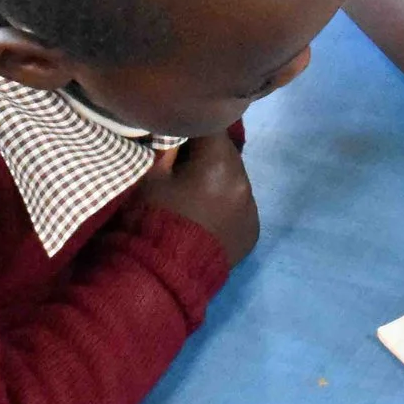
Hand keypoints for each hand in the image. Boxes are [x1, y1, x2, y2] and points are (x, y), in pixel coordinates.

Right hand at [135, 133, 258, 268]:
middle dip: (208, 155)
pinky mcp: (253, 231)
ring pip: (235, 180)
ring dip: (219, 181)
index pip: (211, 127)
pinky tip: (207, 218)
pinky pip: (240, 207)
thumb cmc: (151, 220)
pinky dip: (226, 207)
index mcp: (220, 163)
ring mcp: (252, 209)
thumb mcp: (150, 176)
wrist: (163, 276)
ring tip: (196, 195)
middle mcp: (244, 182)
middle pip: (227, 154)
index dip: (193, 127)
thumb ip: (167, 146)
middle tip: (185, 165)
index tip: (179, 134)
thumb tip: (176, 131)